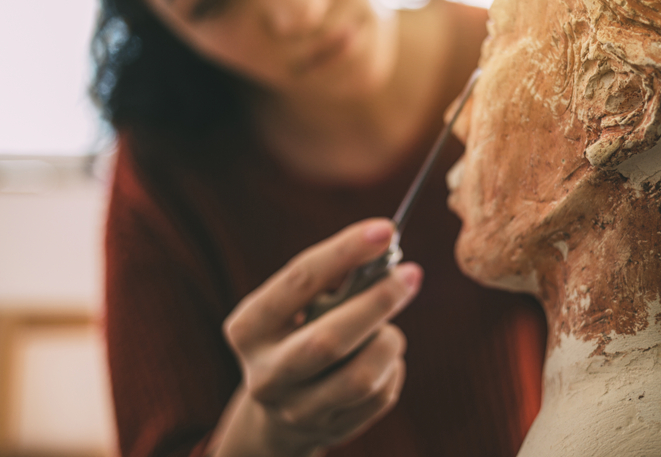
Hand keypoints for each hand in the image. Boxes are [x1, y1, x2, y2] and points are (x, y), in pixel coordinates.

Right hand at [221, 219, 422, 455]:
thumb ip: (332, 278)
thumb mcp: (297, 304)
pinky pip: (380, 396)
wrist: (279, 409)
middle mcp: (265, 374)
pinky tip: (381, 359)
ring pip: (362, 376)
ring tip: (387, 329)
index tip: (385, 230)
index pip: (299, 281)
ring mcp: (297, 410)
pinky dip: (392, 368)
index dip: (345, 251)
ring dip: (388, 341)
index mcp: (248, 328)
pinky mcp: (331, 431)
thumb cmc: (297, 332)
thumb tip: (384, 247)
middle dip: (377, 302)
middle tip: (411, 275)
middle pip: (329, 340)